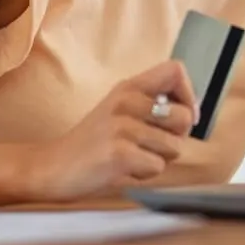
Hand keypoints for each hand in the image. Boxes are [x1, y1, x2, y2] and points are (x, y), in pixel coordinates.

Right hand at [22, 60, 197, 200]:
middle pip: (184, 118)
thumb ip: (149, 104)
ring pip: (174, 148)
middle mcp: (126, 102)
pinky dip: (144, 174)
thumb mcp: (117, 109)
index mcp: (128, 87)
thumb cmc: (92, 142)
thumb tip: (192, 112)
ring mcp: (122, 128)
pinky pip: (157, 168)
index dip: (189, 94)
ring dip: (158, 160)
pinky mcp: (119, 155)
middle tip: (150, 146)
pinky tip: (122, 169)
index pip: (175, 70)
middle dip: (176, 139)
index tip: (183, 115)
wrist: (51, 166)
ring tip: (131, 157)